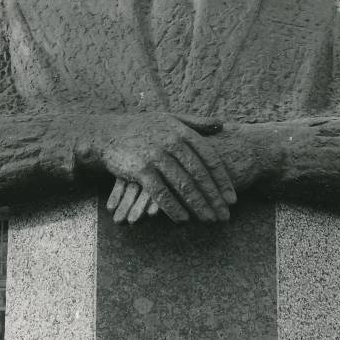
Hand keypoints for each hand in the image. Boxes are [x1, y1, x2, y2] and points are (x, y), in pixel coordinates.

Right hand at [87, 112, 236, 222]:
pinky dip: (173, 208)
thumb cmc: (141, 127)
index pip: (210, 159)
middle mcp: (171, 143)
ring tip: (209, 221)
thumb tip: (222, 125)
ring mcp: (156, 156)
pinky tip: (183, 220)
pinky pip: (161, 193)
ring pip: (183, 186)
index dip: (222, 181)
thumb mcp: (169, 118)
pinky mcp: (140, 169)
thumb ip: (197, 122)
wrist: (107, 134)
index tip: (232, 199)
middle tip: (225, 216)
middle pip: (199, 175)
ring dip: (198, 206)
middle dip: (214, 198)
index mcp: (182, 132)